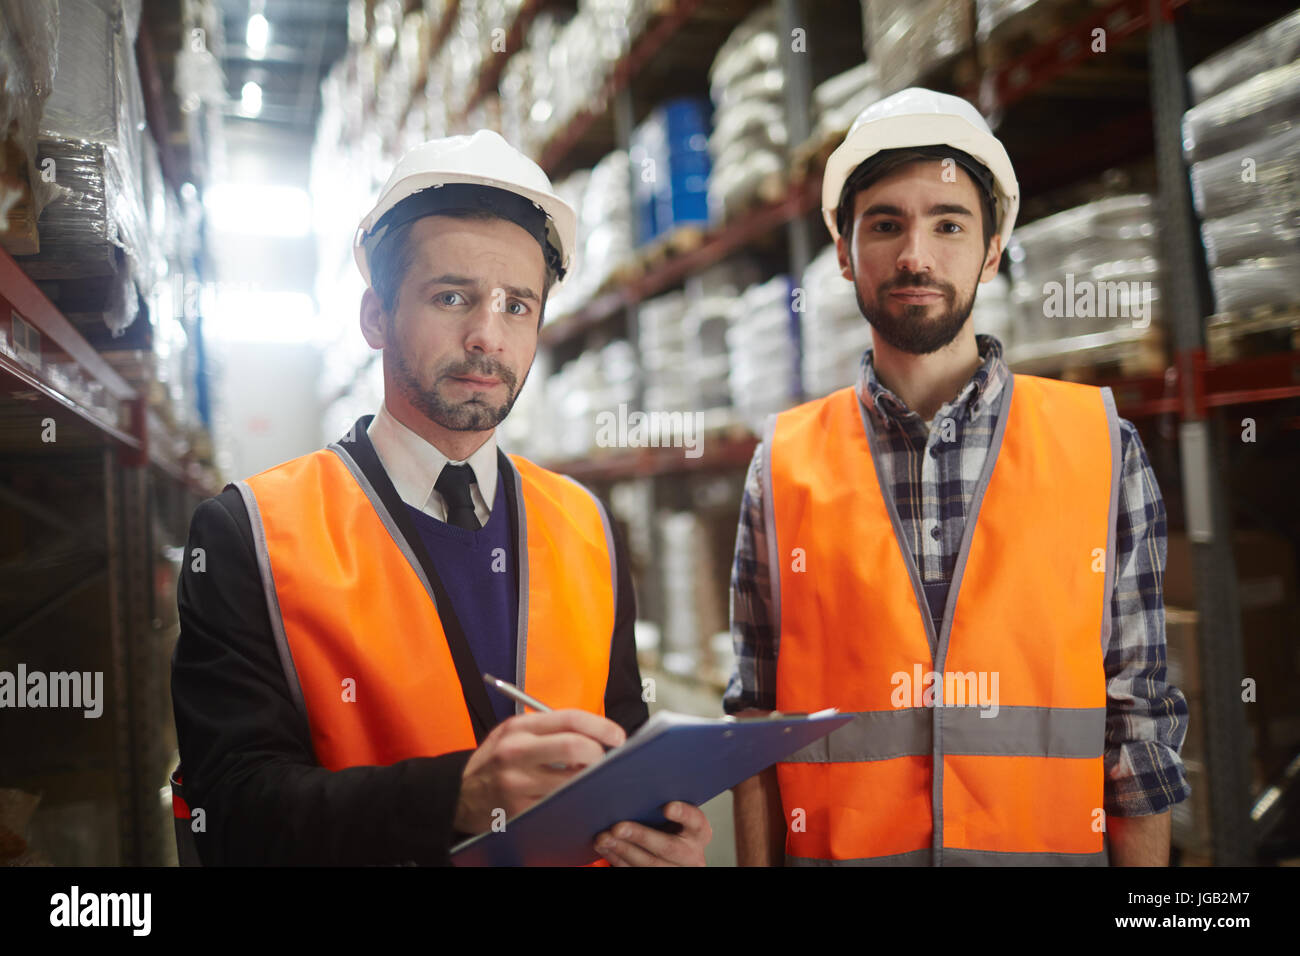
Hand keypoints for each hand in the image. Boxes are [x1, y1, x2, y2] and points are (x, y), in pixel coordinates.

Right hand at [454, 710, 625, 833]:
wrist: (457, 795)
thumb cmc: (493, 762)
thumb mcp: (512, 733)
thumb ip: (548, 729)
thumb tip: (594, 733)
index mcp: (519, 728)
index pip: (570, 719)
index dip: (601, 726)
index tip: (617, 736)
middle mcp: (517, 752)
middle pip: (574, 748)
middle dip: (598, 755)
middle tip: (605, 761)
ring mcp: (517, 784)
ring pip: (571, 781)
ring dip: (589, 781)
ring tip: (589, 780)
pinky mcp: (520, 810)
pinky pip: (559, 805)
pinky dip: (573, 801)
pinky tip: (573, 797)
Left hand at [594, 801, 710, 866]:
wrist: (676, 852)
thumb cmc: (670, 823)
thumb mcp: (676, 811)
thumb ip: (664, 799)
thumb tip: (637, 777)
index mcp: (699, 832)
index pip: (695, 821)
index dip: (682, 814)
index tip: (667, 806)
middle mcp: (691, 854)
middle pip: (667, 847)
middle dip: (641, 836)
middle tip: (619, 827)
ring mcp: (674, 868)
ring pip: (649, 863)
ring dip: (623, 850)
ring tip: (604, 837)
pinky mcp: (658, 875)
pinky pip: (635, 870)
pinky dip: (616, 858)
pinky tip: (605, 847)